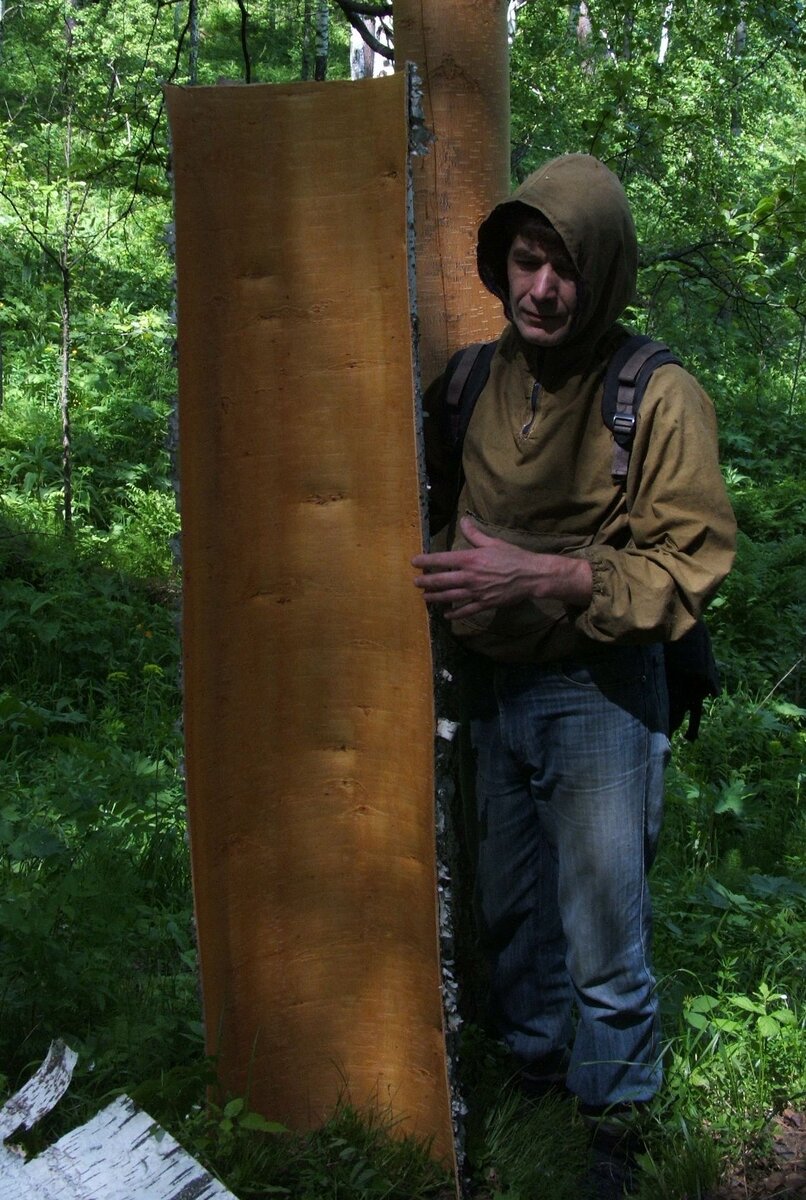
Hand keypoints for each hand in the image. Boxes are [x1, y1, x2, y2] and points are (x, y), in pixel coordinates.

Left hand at [411, 515, 591, 619]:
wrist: (531, 576)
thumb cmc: (513, 557)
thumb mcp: (493, 542)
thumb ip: (474, 534)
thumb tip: (463, 520)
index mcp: (470, 559)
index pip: (442, 559)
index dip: (426, 561)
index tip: (414, 562)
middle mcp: (470, 576)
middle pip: (442, 580)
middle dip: (426, 582)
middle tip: (415, 583)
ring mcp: (476, 592)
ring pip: (450, 596)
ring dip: (436, 597)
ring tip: (425, 598)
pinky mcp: (484, 604)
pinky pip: (466, 610)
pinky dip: (455, 614)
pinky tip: (447, 616)